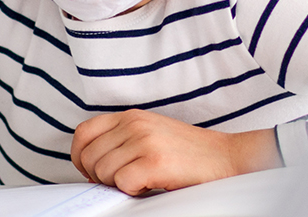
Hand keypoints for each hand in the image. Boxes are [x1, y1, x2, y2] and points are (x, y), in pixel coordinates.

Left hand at [70, 109, 281, 194]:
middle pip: (89, 156)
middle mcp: (135, 124)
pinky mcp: (155, 162)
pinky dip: (133, 190)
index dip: (79, 156)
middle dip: (99, 176)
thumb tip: (89, 165)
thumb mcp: (149, 133)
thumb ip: (121, 140)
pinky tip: (150, 185)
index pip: (83, 133)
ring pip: (103, 171)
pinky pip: (122, 183)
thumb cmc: (189, 152)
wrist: (228, 158)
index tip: (89, 170)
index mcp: (130, 116)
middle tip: (121, 181)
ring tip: (142, 181)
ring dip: (118, 184)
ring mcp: (144, 141)